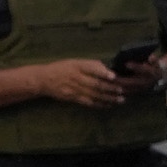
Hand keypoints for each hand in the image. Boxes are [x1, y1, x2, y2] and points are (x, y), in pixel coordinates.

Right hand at [28, 56, 142, 110]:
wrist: (44, 79)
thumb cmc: (62, 68)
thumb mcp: (75, 61)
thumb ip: (90, 65)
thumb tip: (107, 69)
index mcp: (77, 66)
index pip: (90, 68)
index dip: (102, 73)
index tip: (113, 76)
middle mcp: (76, 77)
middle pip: (94, 84)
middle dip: (109, 88)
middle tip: (121, 90)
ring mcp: (74, 89)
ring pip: (93, 95)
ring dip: (108, 98)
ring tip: (120, 99)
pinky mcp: (73, 98)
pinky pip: (88, 102)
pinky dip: (100, 104)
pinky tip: (109, 105)